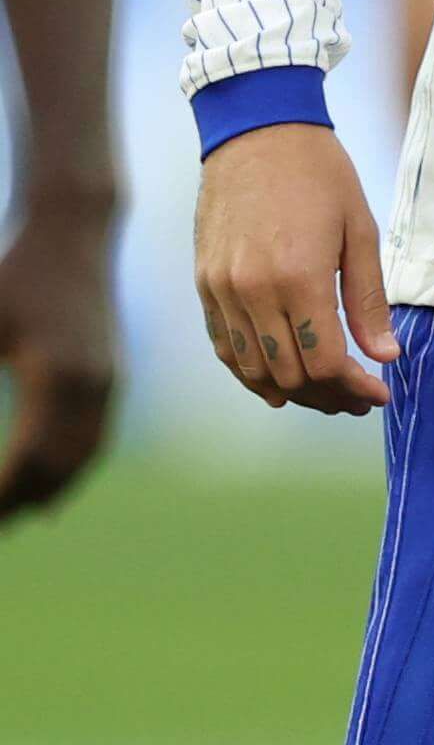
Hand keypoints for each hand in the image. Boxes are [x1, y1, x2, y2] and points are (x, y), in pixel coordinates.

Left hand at [0, 192, 123, 516]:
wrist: (72, 230)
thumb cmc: (10, 272)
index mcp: (56, 379)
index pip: (24, 464)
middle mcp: (91, 388)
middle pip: (57, 470)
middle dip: (19, 503)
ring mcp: (107, 381)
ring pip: (81, 458)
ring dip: (47, 490)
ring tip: (12, 515)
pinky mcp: (111, 374)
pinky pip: (93, 437)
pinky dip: (68, 467)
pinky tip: (43, 482)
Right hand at [189, 122, 396, 415]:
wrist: (257, 134)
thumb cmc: (321, 176)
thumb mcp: (361, 231)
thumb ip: (369, 299)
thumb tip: (386, 355)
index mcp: (298, 277)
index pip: (323, 362)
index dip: (354, 388)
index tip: (380, 394)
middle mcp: (252, 291)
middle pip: (288, 375)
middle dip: (328, 396)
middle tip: (359, 398)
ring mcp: (221, 290)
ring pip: (251, 370)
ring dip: (290, 391)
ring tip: (327, 392)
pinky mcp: (204, 284)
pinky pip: (224, 347)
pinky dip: (251, 372)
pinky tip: (280, 379)